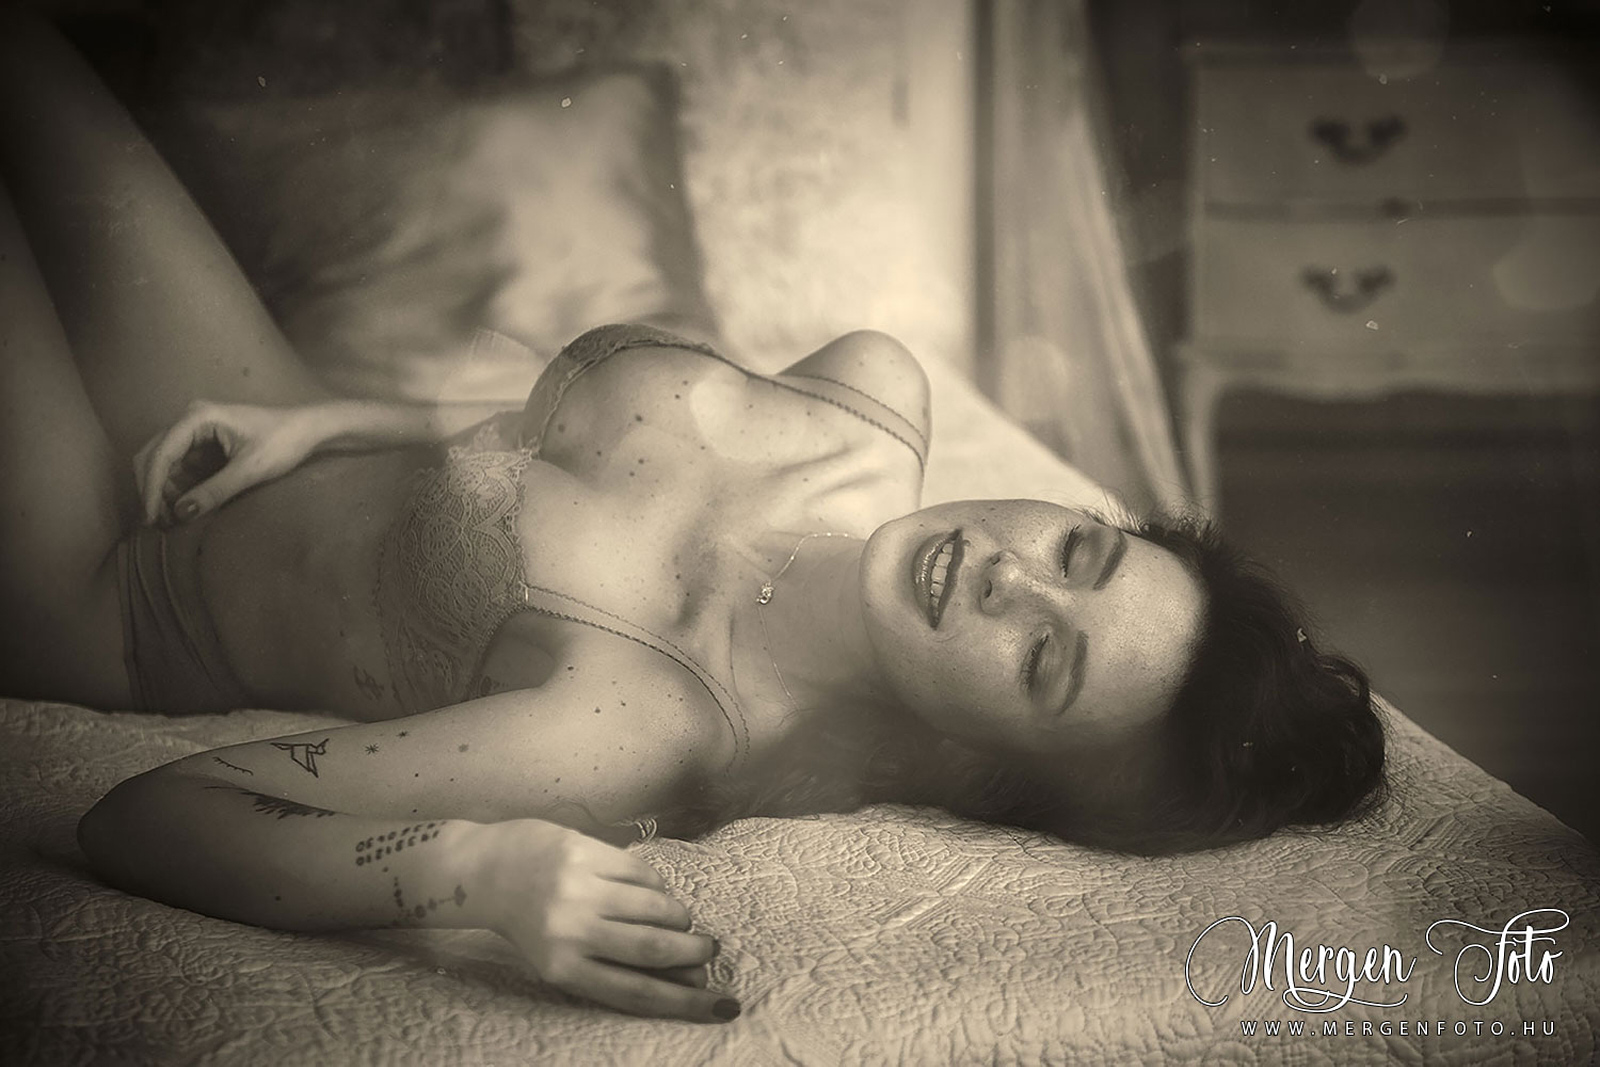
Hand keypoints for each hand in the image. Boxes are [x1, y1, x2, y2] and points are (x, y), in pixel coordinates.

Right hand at [134, 401, 317, 524]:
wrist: (308, 429)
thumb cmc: (284, 443)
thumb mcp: (250, 470)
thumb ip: (215, 491)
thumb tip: (180, 513)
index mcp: (198, 417)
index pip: (161, 454)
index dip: (151, 488)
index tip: (150, 517)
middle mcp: (190, 419)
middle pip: (154, 456)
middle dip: (153, 490)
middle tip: (158, 523)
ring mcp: (196, 431)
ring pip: (165, 463)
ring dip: (163, 491)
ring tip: (170, 521)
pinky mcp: (205, 443)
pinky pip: (181, 466)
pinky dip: (178, 487)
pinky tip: (183, 508)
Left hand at [481, 820, 737, 1022]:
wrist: (488, 871)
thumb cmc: (532, 923)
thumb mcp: (561, 958)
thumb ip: (611, 967)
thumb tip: (682, 978)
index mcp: (565, 970)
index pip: (638, 992)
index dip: (687, 1003)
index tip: (724, 1006)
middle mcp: (573, 931)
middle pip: (654, 948)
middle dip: (693, 952)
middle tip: (710, 950)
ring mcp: (580, 887)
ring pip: (655, 907)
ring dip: (678, 917)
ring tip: (680, 921)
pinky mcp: (585, 851)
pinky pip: (642, 873)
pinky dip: (656, 886)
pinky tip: (652, 891)